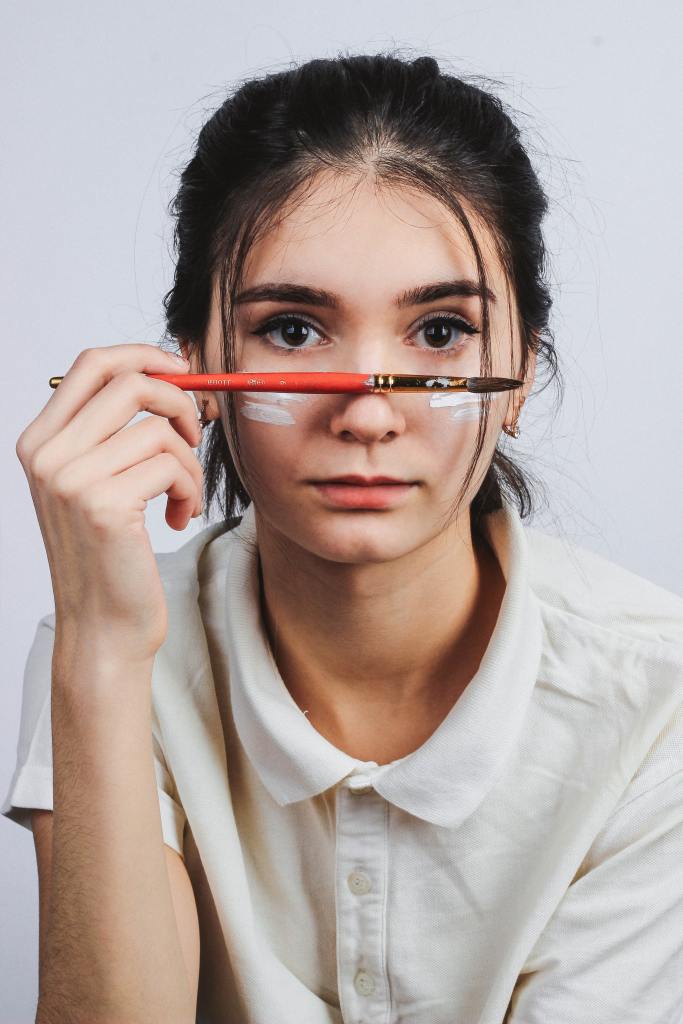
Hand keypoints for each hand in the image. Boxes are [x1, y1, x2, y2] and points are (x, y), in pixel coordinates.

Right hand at [16, 344, 203, 664]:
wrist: (103, 625)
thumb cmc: (110, 557)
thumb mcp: (99, 484)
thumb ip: (114, 433)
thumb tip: (169, 377)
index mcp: (40, 442)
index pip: (91, 364)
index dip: (143, 356)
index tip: (180, 371)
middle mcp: (48, 454)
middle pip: (130, 384)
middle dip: (179, 404)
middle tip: (194, 436)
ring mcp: (71, 478)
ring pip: (159, 429)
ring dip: (188, 463)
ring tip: (182, 497)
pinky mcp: (105, 503)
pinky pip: (172, 465)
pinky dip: (190, 489)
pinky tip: (179, 518)